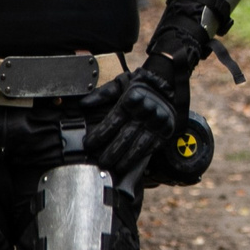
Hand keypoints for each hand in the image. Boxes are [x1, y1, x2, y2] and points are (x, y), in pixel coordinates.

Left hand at [85, 64, 186, 178]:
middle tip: (101, 162)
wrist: (165, 82)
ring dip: (126, 159)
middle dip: (111, 152)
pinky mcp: (166, 130)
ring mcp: (156, 122)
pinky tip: (132, 163)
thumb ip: (102, 94)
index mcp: (130, 101)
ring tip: (116, 167)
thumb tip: (84, 104)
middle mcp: (144, 112)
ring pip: (139, 146)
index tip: (89, 144)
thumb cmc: (139, 84)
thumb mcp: (119, 84)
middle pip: (124, 137)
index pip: (111, 122)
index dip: (99, 135)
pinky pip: (152, 147)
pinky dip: (142, 156)